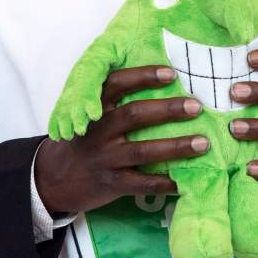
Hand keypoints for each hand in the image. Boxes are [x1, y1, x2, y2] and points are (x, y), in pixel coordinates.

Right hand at [36, 66, 207, 213]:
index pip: (117, 84)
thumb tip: (165, 80)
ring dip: (176, 146)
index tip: (171, 73)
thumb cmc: (84, 139)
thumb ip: (115, 100)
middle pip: (135, 115)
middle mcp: (99, 130)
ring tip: (203, 143)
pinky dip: (166, 182)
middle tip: (196, 106)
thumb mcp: (91, 114)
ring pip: (143, 150)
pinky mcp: (111, 184)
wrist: (54, 178)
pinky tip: (186, 180)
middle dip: (168, 109)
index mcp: (95, 108)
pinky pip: (143, 183)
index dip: (144, 76)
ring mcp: (105, 158)